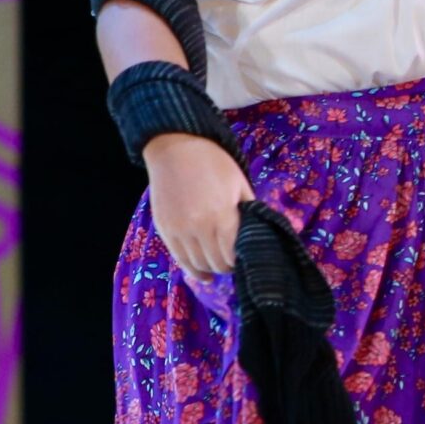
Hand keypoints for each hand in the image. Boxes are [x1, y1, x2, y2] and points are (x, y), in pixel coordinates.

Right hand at [144, 133, 254, 279]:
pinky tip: (202, 274)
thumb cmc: (213, 163)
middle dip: (228, 266)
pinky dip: (192, 269)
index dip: (241, 261)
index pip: (233, 254)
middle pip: (216, 263)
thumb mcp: (240, 183)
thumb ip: (249, 210)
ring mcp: (179, 231)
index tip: (246, 258)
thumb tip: (260, 233)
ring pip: (198, 265)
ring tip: (219, 265)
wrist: (175, 149)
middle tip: (234, 261)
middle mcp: (199, 228)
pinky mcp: (164, 230)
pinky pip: (179, 259)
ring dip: (211, 269)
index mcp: (222, 216)